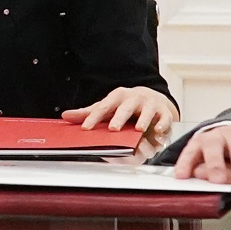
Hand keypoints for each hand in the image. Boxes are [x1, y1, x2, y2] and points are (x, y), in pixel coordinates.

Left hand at [63, 86, 179, 147]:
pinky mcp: (165, 112)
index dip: (93, 118)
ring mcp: (150, 104)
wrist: (152, 98)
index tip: (86, 128)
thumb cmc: (126, 106)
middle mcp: (134, 98)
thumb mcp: (107, 106)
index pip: (103, 108)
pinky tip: (158, 132)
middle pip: (126, 108)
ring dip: (143, 121)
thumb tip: (65, 115)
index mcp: (118, 97)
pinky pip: (165, 118)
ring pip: (147, 112)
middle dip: (119, 118)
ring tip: (139, 130)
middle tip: (113, 128)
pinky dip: (163, 125)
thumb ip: (89, 113)